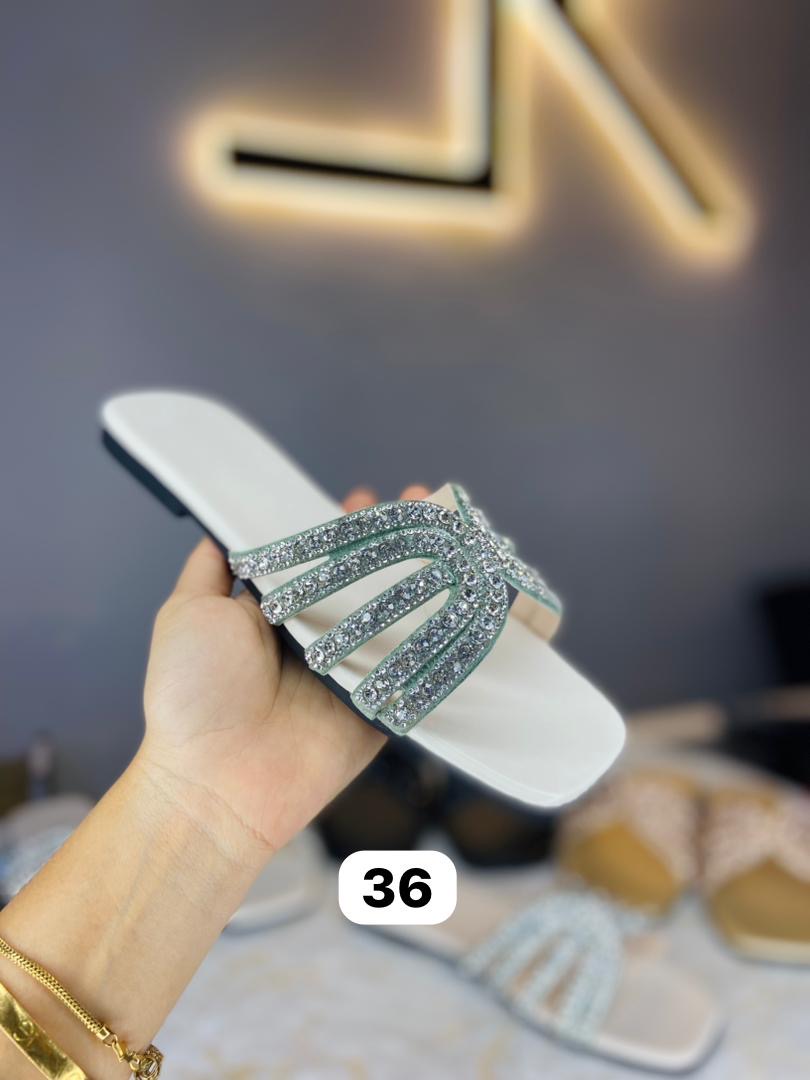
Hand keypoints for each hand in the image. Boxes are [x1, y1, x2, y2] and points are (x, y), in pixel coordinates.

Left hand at [137, 485, 429, 866]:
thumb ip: (210, 569)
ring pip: (394, 616)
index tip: (363, 499)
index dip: (341, 527)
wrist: (215, 780)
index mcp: (276, 612)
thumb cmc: (193, 693)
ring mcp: (351, 671)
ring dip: (423, 577)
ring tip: (449, 534)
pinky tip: (464, 596)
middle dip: (391, 543)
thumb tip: (218, 526)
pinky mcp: (378, 706)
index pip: (317, 558)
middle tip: (417, 505)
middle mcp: (317, 637)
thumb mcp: (188, 612)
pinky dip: (439, 635)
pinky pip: (413, 668)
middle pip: (362, 581)